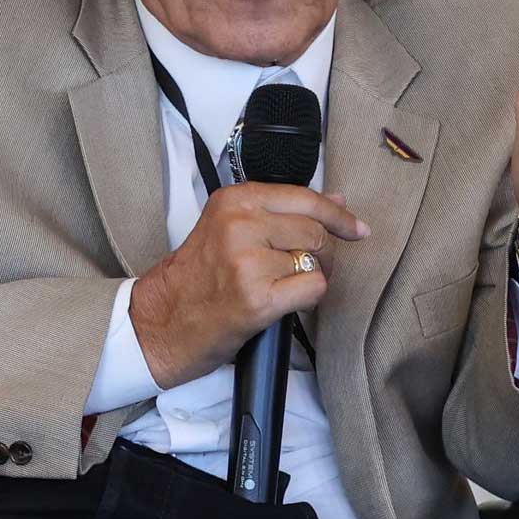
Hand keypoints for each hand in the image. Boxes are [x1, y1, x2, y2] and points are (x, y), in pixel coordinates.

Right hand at [130, 184, 368, 388]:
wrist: (163, 321)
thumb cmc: (197, 278)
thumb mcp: (230, 229)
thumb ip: (282, 212)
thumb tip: (335, 200)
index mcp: (235, 200)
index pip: (304, 198)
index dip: (338, 215)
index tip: (356, 228)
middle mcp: (240, 224)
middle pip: (315, 231)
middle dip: (322, 253)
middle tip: (304, 268)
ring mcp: (248, 261)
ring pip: (315, 262)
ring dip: (306, 278)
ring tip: (276, 287)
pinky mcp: (257, 297)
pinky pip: (313, 289)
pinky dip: (306, 299)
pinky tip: (282, 302)